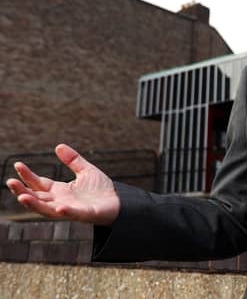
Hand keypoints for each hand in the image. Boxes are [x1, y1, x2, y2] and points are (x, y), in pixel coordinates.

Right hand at [5, 144, 119, 225]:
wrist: (119, 202)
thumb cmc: (101, 190)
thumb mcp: (86, 170)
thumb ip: (73, 160)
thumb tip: (58, 146)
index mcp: (60, 191)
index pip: (39, 184)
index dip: (28, 176)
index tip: (18, 165)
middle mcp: (61, 201)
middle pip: (37, 198)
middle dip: (22, 191)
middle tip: (9, 182)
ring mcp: (70, 209)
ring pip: (47, 209)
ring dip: (34, 204)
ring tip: (22, 196)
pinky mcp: (84, 214)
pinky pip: (72, 214)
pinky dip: (65, 212)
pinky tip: (59, 208)